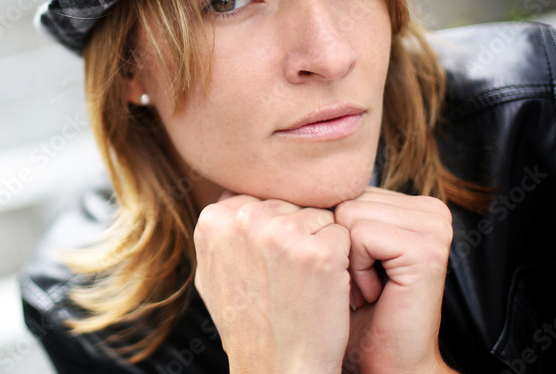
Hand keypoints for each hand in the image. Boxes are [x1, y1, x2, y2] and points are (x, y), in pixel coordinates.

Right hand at [194, 192, 350, 373]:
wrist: (277, 369)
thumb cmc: (249, 326)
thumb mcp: (212, 274)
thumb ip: (220, 231)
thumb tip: (232, 198)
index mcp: (213, 220)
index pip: (262, 198)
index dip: (273, 232)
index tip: (268, 265)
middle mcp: (243, 220)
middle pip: (291, 203)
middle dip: (297, 234)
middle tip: (288, 278)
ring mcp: (281, 234)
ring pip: (319, 215)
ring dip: (319, 245)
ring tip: (304, 283)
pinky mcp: (319, 252)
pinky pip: (343, 234)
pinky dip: (342, 260)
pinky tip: (324, 288)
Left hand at [333, 187, 454, 372]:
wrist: (379, 361)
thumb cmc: (349, 309)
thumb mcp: (337, 247)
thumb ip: (330, 207)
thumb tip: (280, 176)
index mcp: (410, 203)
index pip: (344, 188)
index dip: (330, 231)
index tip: (348, 268)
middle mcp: (429, 208)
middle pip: (344, 197)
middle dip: (337, 243)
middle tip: (357, 282)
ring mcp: (433, 225)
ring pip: (348, 211)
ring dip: (344, 258)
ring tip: (364, 288)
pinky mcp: (427, 247)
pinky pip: (360, 234)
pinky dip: (355, 268)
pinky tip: (373, 293)